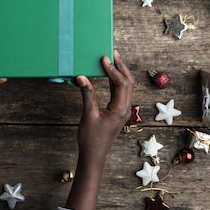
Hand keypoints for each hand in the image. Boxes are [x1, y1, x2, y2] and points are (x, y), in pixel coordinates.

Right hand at [75, 50, 133, 164]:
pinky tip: (108, 74)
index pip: (121, 84)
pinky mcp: (117, 111)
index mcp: (121, 109)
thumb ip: (87, 94)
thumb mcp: (88, 114)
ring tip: (111, 60)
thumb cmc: (91, 139)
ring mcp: (122, 110)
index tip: (104, 59)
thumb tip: (81, 77)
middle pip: (128, 82)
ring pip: (125, 87)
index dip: (113, 70)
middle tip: (112, 53)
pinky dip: (114, 81)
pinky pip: (119, 92)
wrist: (94, 155)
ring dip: (119, 73)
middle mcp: (125, 108)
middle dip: (121, 67)